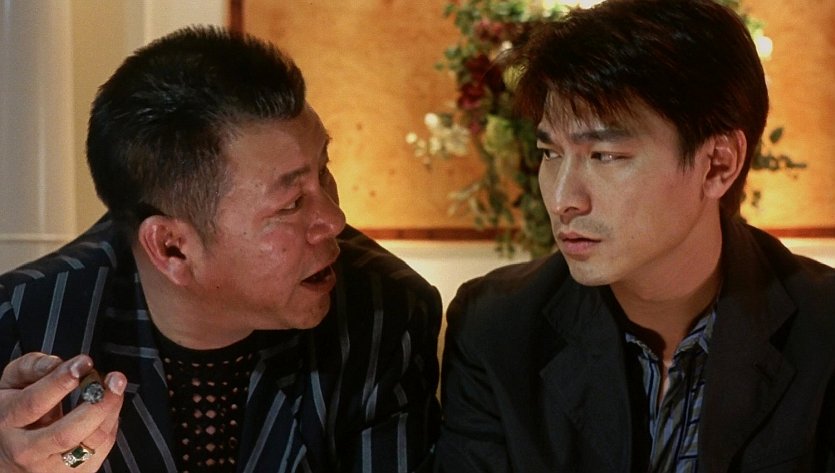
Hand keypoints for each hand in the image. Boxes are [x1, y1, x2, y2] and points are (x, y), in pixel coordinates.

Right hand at [0, 353, 126, 471]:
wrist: (6, 455)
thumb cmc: (14, 413)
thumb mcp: (12, 384)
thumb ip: (32, 367)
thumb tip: (58, 363)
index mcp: (8, 422)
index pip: (34, 403)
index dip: (61, 381)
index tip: (84, 362)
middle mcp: (26, 451)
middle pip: (65, 433)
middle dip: (97, 404)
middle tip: (114, 379)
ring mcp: (49, 468)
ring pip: (88, 444)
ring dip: (110, 412)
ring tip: (117, 388)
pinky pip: (99, 452)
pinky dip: (111, 427)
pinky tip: (110, 409)